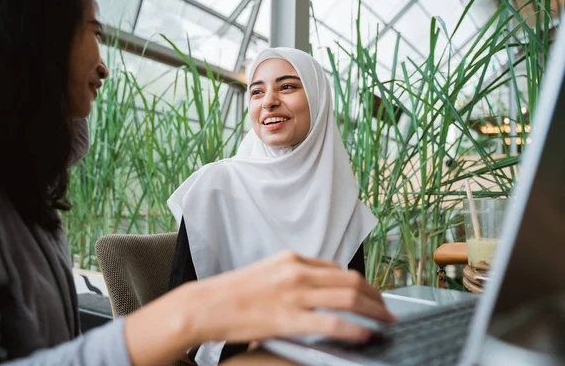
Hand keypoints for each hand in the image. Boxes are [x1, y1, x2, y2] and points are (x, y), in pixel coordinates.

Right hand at [124, 251, 394, 365]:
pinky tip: (366, 335)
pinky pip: (332, 323)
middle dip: (376, 296)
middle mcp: (298, 271)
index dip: (361, 283)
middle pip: (351, 281)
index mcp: (293, 259)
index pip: (338, 268)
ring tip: (386, 322)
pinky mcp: (288, 318)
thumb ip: (293, 275)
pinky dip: (354, 329)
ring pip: (348, 298)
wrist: (206, 305)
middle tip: (387, 309)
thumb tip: (319, 287)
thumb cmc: (233, 292)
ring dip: (374, 311)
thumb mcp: (268, 272)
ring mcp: (294, 294)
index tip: (371, 294)